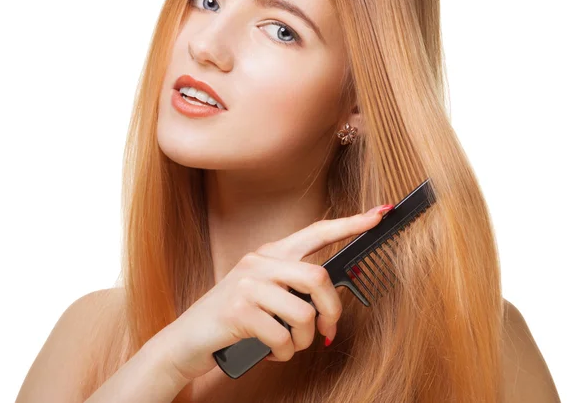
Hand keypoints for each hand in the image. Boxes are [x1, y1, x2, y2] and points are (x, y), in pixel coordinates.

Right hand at [157, 203, 392, 382]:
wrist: (187, 339)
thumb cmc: (234, 318)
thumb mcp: (263, 293)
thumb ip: (292, 286)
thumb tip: (331, 299)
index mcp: (270, 253)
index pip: (316, 232)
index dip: (350, 224)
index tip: (379, 213)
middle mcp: (259, 261)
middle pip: (318, 277)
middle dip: (332, 310)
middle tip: (328, 332)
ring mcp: (247, 284)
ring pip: (303, 312)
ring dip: (302, 340)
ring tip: (287, 344)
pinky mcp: (238, 310)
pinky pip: (282, 337)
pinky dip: (282, 353)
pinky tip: (269, 351)